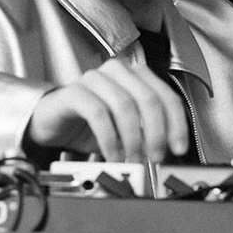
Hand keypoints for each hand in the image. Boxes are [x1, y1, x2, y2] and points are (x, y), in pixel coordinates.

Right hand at [23, 56, 189, 167]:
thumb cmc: (90, 125)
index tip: (178, 148)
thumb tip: (168, 154)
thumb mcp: (128, 132)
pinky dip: (109, 138)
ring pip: (124, 104)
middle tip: (155, 157)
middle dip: (156, 133)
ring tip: (132, 159)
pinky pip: (97, 113)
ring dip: (132, 138)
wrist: (54, 123)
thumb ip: (149, 137)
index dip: (177, 124)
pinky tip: (112, 154)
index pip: (167, 96)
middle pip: (149, 99)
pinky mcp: (73, 92)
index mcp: (136, 76)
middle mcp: (117, 72)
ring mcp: (94, 79)